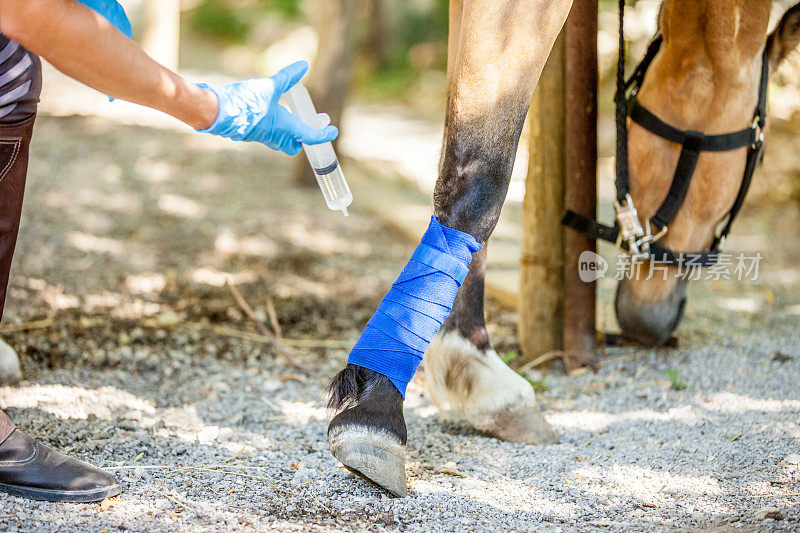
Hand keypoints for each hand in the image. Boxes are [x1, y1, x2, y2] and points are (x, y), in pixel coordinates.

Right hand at [196, 61, 337, 154]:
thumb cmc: (246, 101)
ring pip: (277, 140)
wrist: (217, 112)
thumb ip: (287, 77)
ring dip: (284, 131)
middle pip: (293, 145)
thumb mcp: (270, 86)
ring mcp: (260, 137)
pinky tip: (264, 111)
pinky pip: (264, 133)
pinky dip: (269, 125)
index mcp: (285, 127)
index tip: (332, 131)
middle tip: (304, 123)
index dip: (323, 134)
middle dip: (300, 138)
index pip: (310, 136)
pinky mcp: (247, 133)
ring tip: (284, 112)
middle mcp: (275, 136)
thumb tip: (303, 65)